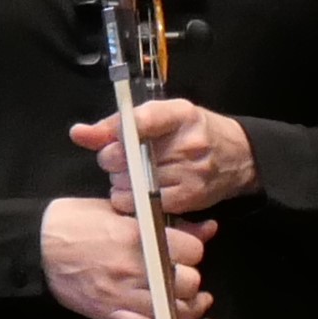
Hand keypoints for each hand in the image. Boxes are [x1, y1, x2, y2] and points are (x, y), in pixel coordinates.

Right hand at [40, 198, 214, 318]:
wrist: (38, 246)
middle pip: (188, 282)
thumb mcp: (122, 210)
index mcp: (138, 236)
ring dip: (189, 306)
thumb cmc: (77, 221)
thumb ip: (167, 222)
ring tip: (194, 300)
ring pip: (174, 309)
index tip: (186, 251)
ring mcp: (122, 295)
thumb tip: (208, 228)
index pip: (191, 251)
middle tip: (182, 273)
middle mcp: (134, 268)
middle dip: (191, 278)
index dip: (193, 250)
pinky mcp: (110, 314)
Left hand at [71, 94, 256, 215]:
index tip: (99, 137)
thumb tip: (78, 133)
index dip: (113, 130)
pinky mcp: (189, 198)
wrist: (238, 158)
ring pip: (130, 183)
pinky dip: (132, 201)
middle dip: (112, 160)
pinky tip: (139, 192)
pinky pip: (143, 204)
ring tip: (134, 177)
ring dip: (121, 183)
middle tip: (120, 160)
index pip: (140, 119)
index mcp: (179, 114)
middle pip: (125, 156)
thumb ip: (120, 122)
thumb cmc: (195, 133)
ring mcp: (189, 172)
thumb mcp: (165, 116)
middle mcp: (186, 142)